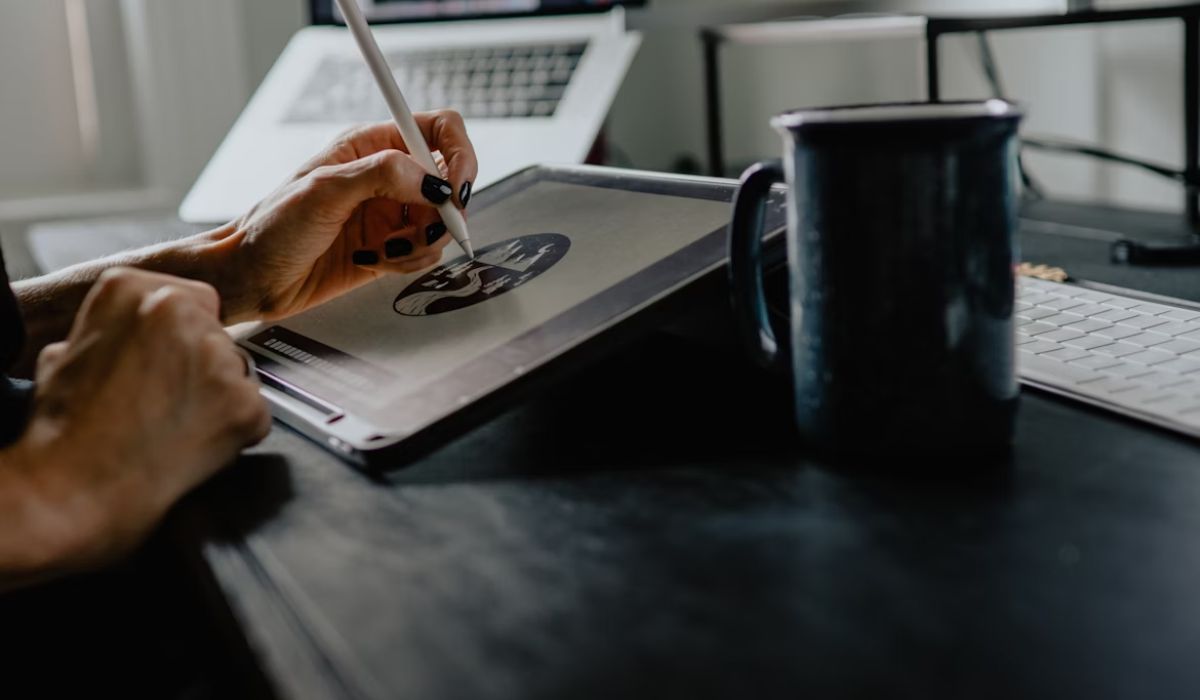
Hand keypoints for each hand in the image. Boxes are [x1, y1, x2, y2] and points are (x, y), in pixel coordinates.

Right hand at [3, 268, 269, 575]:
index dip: (181, 339)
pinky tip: (194, 447)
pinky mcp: (245, 403)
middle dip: (201, 366)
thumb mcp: (67, 352)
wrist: (74, 489)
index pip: (193, 301)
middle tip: (168, 402)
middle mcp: (178, 310)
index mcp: (130, 288)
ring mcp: (217, 356)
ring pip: (238, 372)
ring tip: (174, 427)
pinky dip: (235, 434)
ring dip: (218, 397)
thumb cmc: (64, 431)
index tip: (165, 362)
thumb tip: (134, 333)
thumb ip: (115, 328)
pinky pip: (255, 415)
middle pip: (218, 334)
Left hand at [221, 112, 477, 322]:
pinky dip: (408, 262)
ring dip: (421, 243)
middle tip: (417, 230)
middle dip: (442, 212)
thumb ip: (383, 175)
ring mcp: (391, 212)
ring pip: (441, 223)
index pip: (439, 131)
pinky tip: (374, 261)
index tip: (455, 190)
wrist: (253, 277)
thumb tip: (433, 181)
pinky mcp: (391, 247)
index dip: (459, 155)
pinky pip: (426, 253)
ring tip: (384, 250)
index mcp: (372, 145)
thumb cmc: (273, 227)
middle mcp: (388, 176)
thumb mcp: (324, 190)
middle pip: (449, 183)